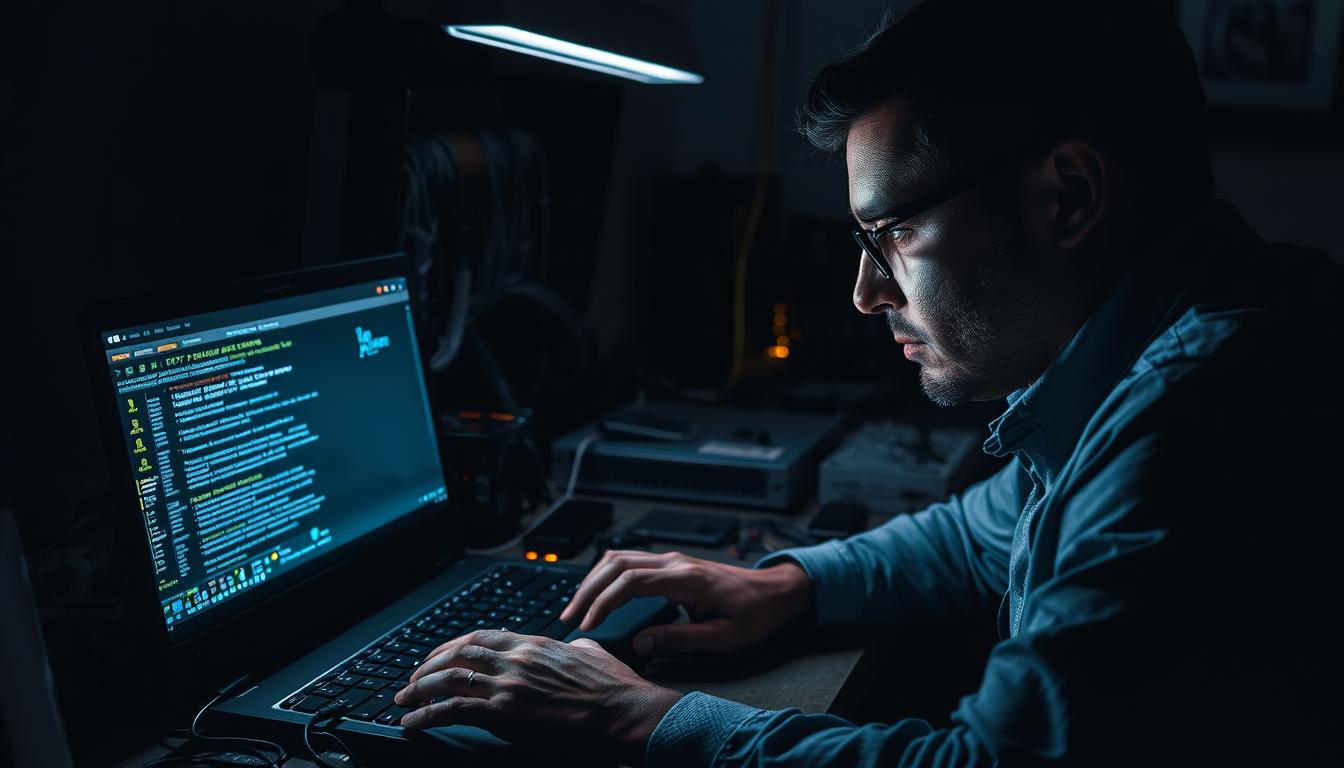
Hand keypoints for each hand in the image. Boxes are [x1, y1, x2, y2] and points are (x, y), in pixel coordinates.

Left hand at [393, 629, 683, 764]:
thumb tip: (573, 645)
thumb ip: (573, 646)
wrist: (622, 711)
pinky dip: (426, 715)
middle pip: (458, 653)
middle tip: (413, 678)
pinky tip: (413, 721)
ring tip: (404, 699)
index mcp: (533, 643)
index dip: (452, 646)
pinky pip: (452, 709)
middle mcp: (515, 658)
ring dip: (419, 689)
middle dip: (429, 666)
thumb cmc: (613, 687)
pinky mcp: (504, 712)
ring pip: (449, 678)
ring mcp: (508, 684)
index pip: (480, 636)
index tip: (438, 656)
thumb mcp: (591, 652)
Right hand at [560, 550, 812, 656]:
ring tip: (577, 607)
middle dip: (588, 590)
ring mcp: (672, 559)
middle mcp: (675, 562)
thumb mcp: (724, 638)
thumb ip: (681, 640)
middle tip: (570, 618)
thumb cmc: (755, 614)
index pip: (631, 581)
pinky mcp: (672, 564)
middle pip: (616, 563)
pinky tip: (599, 592)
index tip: (588, 624)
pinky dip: (607, 575)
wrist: (776, 592)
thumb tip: (641, 644)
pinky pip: (630, 560)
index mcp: (687, 578)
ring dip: (594, 580)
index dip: (603, 602)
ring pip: (620, 557)